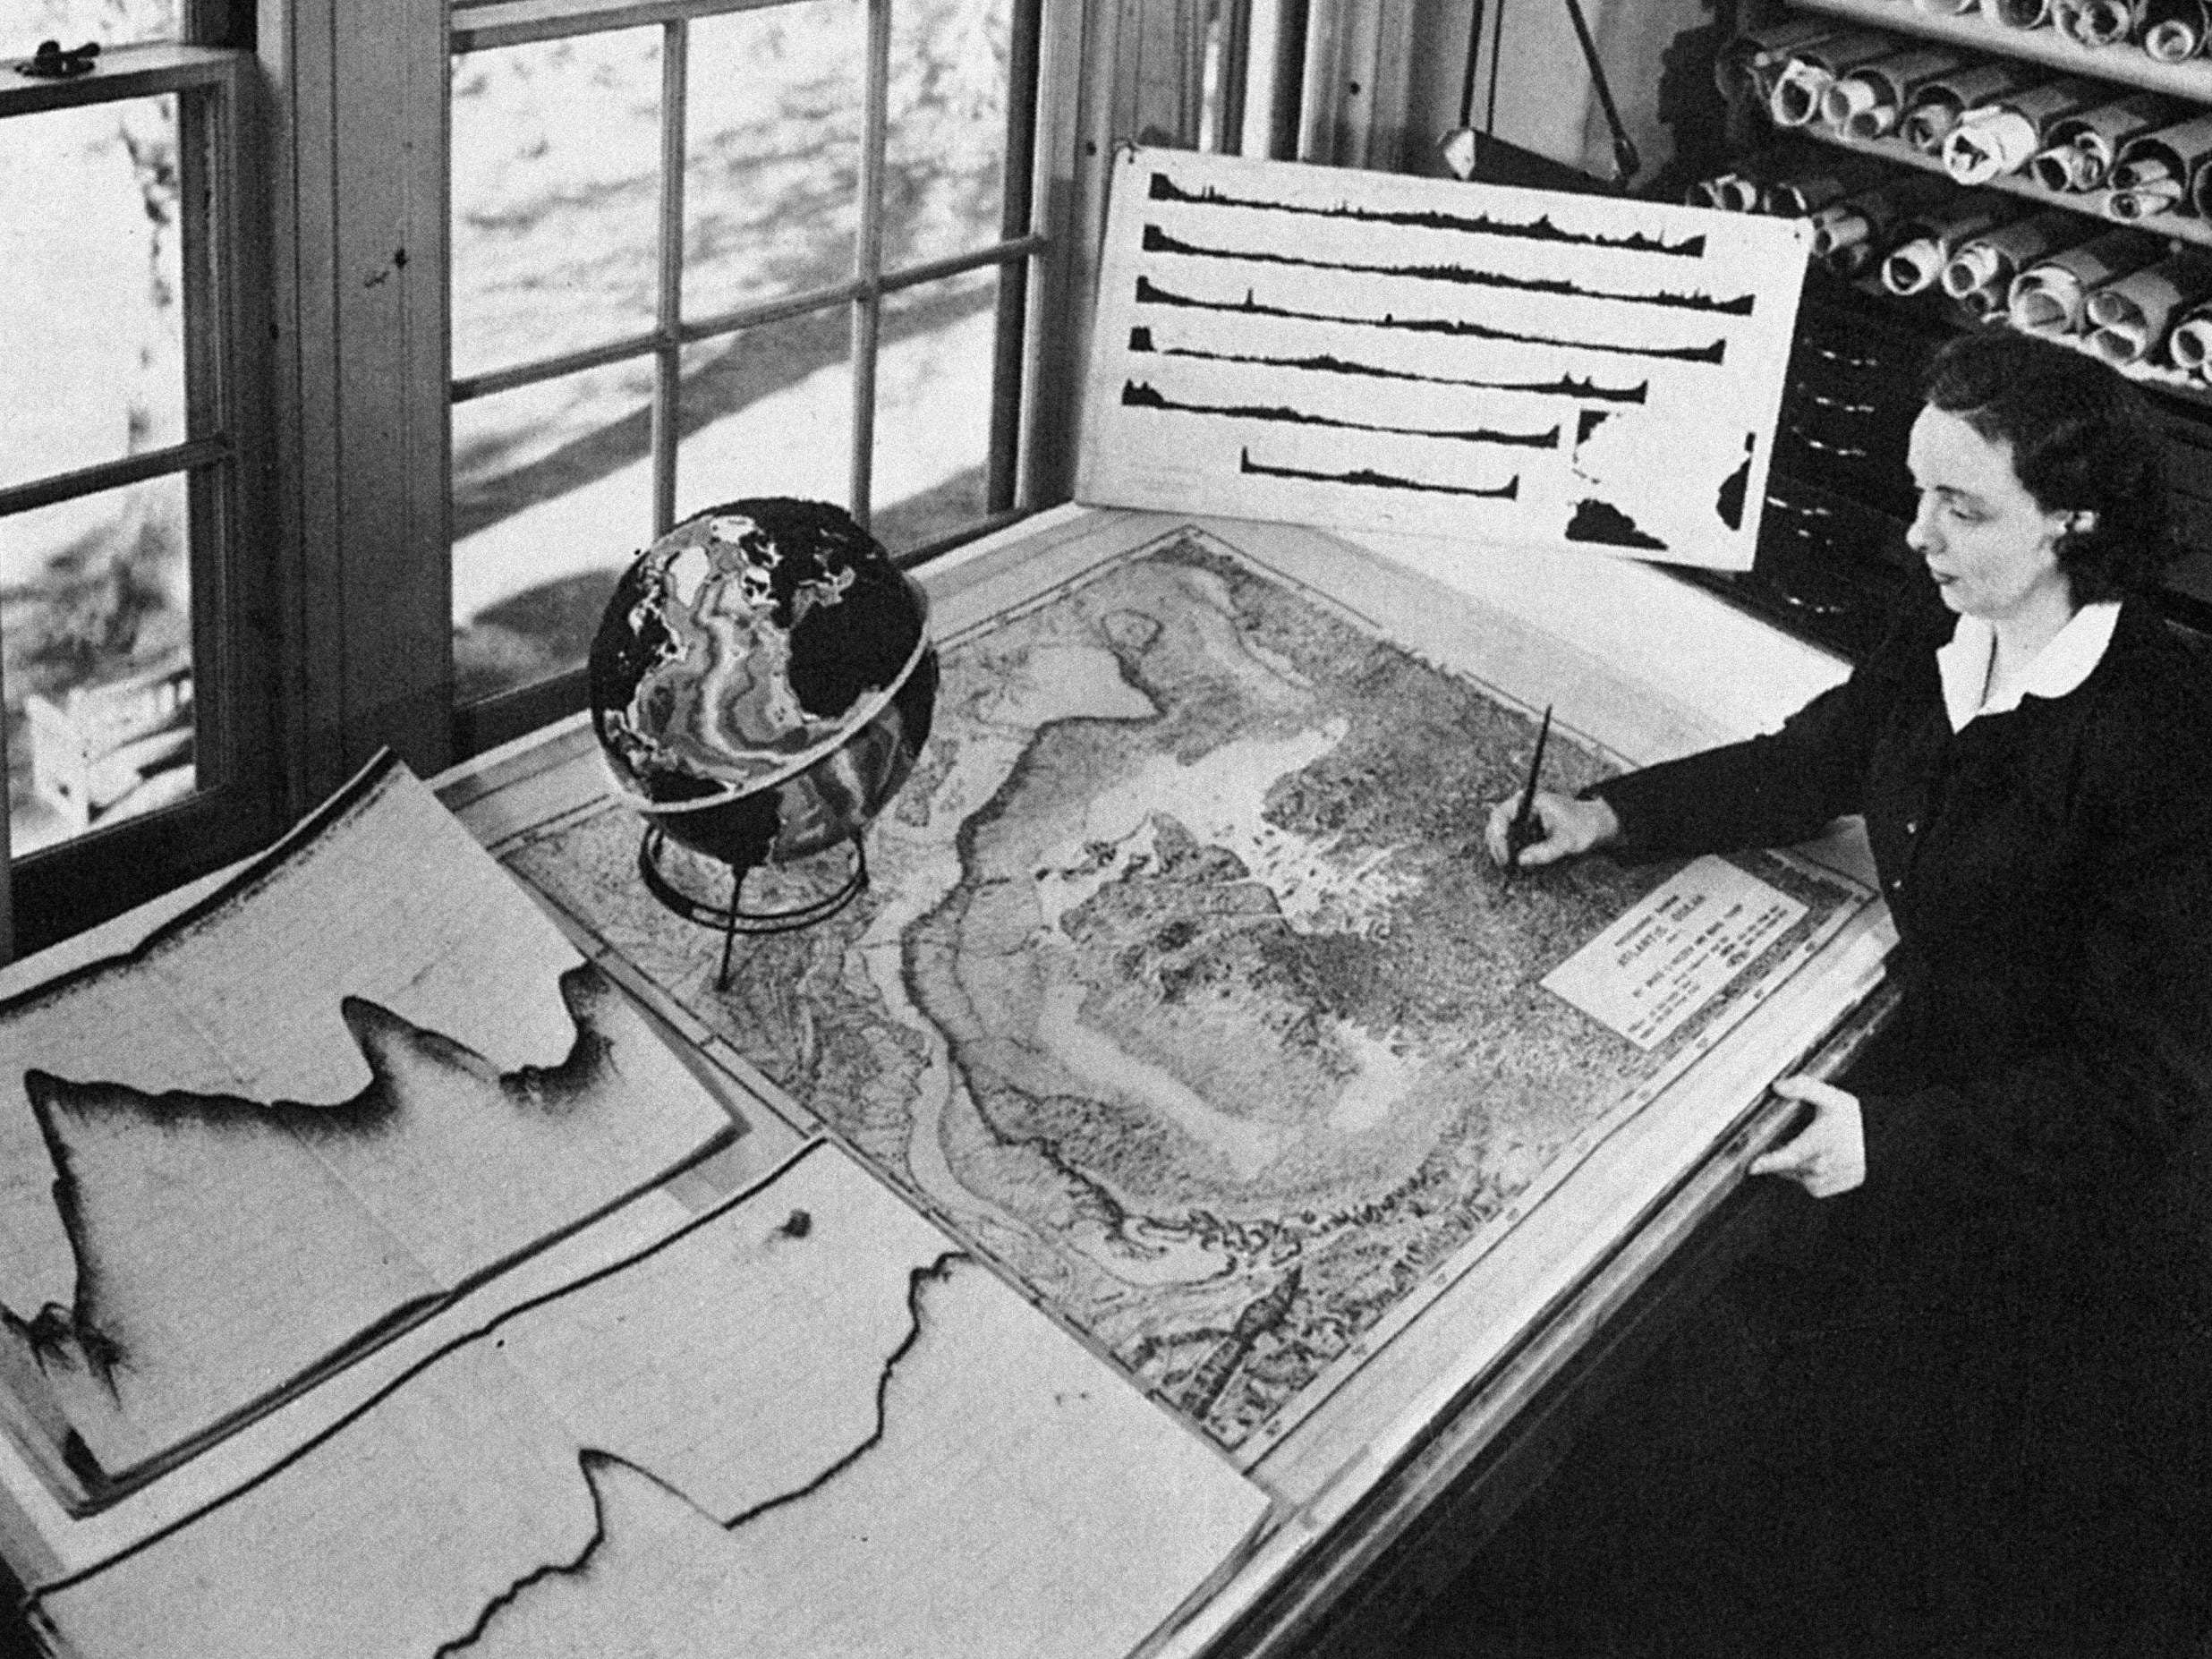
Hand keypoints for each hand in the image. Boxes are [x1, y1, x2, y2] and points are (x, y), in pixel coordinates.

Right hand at [1483, 790, 1619, 869]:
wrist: (1592, 826)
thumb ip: (1545, 851)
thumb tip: (1521, 861)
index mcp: (1529, 801)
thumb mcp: (1567, 842)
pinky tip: (1516, 867)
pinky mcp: (1520, 830)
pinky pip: (1507, 843)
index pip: (1501, 815)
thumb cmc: (1582, 828)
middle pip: (1495, 826)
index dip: (1498, 836)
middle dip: (1498, 848)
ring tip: (1512, 871)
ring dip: (1502, 853)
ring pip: (1498, 836)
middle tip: (1505, 868)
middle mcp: (1519, 807)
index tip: (1504, 856)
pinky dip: (1510, 855)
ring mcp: (1519, 818)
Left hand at [1749, 1076, 1865, 1197]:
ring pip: (1793, 1174)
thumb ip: (1804, 1088)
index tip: (1751, 1166)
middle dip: (1778, 1155)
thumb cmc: (1857, 1122)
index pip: (1784, 1159)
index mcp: (1815, 1146)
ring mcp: (1822, 1181)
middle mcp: (1818, 1168)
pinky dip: (1806, 1172)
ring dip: (1793, 1163)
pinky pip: (1807, 1182)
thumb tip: (1779, 1086)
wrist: (1883, 1144)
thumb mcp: (1832, 1098)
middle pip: (1784, 1165)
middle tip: (1791, 1138)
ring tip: (1810, 1146)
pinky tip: (1818, 1158)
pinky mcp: (1827, 1188)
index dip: (1766, 1163)